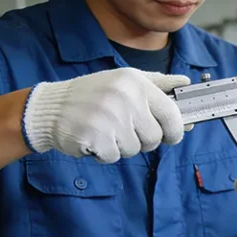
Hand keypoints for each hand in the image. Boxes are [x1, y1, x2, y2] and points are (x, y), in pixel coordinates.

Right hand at [23, 68, 191, 162]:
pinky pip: (114, 156)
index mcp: (135, 82)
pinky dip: (106, 153)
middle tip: (126, 130)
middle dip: (144, 140)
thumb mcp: (125, 80)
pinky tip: (94, 139)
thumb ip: (158, 83)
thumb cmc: (93, 95)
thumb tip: (185, 83)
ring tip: (106, 130)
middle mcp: (125, 97)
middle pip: (155, 137)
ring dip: (122, 146)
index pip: (171, 113)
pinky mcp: (95, 137)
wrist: (50, 108)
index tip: (173, 135)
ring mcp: (109, 117)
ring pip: (135, 149)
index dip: (176, 129)